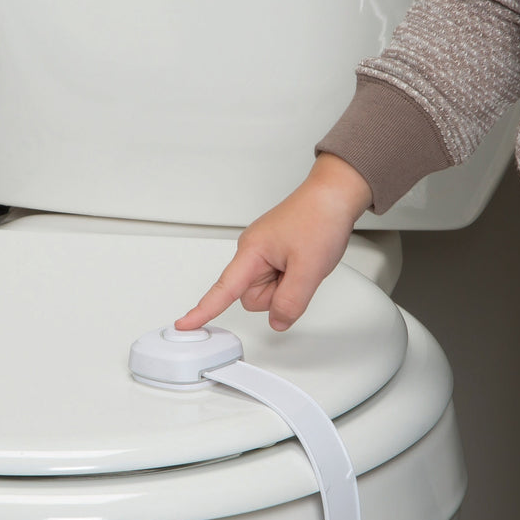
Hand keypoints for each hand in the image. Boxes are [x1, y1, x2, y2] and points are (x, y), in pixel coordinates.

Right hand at [175, 154, 373, 331]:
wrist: (335, 193)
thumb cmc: (319, 218)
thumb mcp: (309, 268)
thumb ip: (291, 301)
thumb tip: (277, 322)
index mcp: (251, 251)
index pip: (223, 290)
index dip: (203, 310)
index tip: (184, 325)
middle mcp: (252, 252)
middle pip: (252, 297)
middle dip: (276, 295)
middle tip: (299, 272)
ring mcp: (264, 253)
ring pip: (266, 292)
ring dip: (286, 287)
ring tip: (303, 263)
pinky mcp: (275, 254)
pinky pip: (276, 280)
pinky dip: (291, 278)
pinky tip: (303, 261)